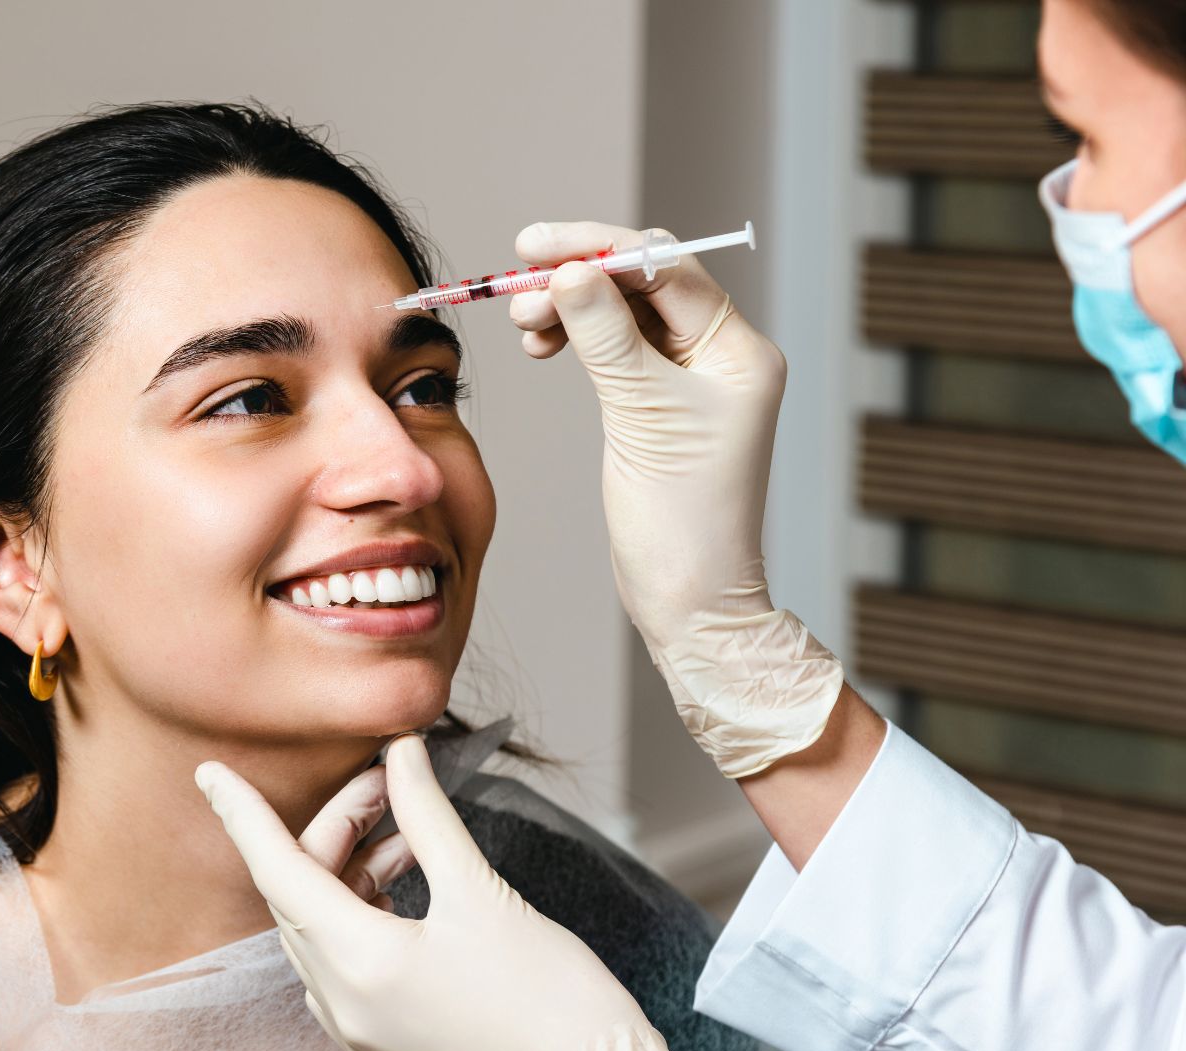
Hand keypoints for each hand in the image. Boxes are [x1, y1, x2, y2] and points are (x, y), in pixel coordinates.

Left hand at [195, 734, 675, 1050]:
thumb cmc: (550, 997)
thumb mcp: (481, 891)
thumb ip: (427, 816)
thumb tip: (401, 753)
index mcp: (359, 964)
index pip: (276, 870)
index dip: (242, 814)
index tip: (211, 772)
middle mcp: (344, 1002)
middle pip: (303, 893)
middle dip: (336, 825)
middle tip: (389, 780)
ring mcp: (361, 1029)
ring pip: (323, 926)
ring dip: (352, 866)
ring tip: (408, 828)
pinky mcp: (385, 1040)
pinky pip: (346, 961)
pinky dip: (364, 908)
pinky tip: (406, 877)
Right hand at [509, 222, 842, 776]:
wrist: (690, 598)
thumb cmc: (683, 519)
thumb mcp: (642, 416)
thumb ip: (606, 337)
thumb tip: (571, 272)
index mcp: (738, 350)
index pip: (665, 268)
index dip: (597, 248)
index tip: (534, 247)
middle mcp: (719, 355)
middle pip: (641, 284)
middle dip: (576, 276)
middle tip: (516, 289)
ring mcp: (688, 380)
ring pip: (620, 314)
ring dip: (568, 306)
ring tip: (523, 324)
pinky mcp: (657, 403)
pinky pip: (612, 348)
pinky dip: (574, 337)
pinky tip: (542, 343)